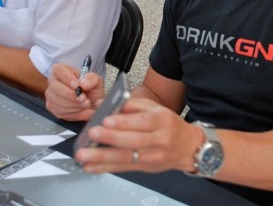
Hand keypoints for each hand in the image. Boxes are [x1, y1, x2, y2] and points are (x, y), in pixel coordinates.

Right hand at [45, 63, 104, 120]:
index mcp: (64, 70)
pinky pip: (59, 110)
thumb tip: (83, 82)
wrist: (92, 104)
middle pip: (55, 86)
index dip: (67, 78)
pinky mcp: (52, 107)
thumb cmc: (91, 90)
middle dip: (71, 94)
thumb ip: (92, 79)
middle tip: (83, 98)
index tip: (77, 86)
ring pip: (57, 100)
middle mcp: (54, 81)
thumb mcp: (97, 82)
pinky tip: (80, 108)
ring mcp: (51, 95)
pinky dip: (72, 111)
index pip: (58, 70)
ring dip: (74, 104)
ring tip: (85, 104)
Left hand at [75, 97, 202, 173]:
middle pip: (133, 140)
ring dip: (103, 158)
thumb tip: (108, 104)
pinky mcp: (146, 168)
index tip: (106, 119)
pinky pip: (124, 168)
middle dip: (110, 138)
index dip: (124, 121)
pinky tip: (91, 167)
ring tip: (85, 155)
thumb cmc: (169, 125)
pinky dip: (106, 168)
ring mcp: (153, 156)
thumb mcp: (156, 108)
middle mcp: (159, 139)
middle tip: (92, 134)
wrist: (187, 147)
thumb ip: (133, 105)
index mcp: (162, 120)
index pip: (142, 121)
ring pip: (127, 157)